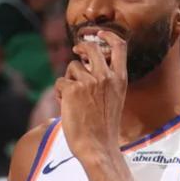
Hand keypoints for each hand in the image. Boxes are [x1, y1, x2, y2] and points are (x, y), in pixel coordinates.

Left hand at [55, 30, 127, 159]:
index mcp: (120, 78)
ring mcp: (89, 81)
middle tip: (76, 51)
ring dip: (69, 80)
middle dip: (81, 48)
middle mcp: (106, 76)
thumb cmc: (104, 128)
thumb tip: (85, 66)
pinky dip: (59, 94)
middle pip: (91, 48)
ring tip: (73, 100)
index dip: (107, 35)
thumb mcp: (114, 99)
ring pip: (72, 67)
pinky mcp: (73, 89)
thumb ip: (105, 81)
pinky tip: (66, 107)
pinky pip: (60, 82)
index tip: (98, 33)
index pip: (119, 46)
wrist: (98, 147)